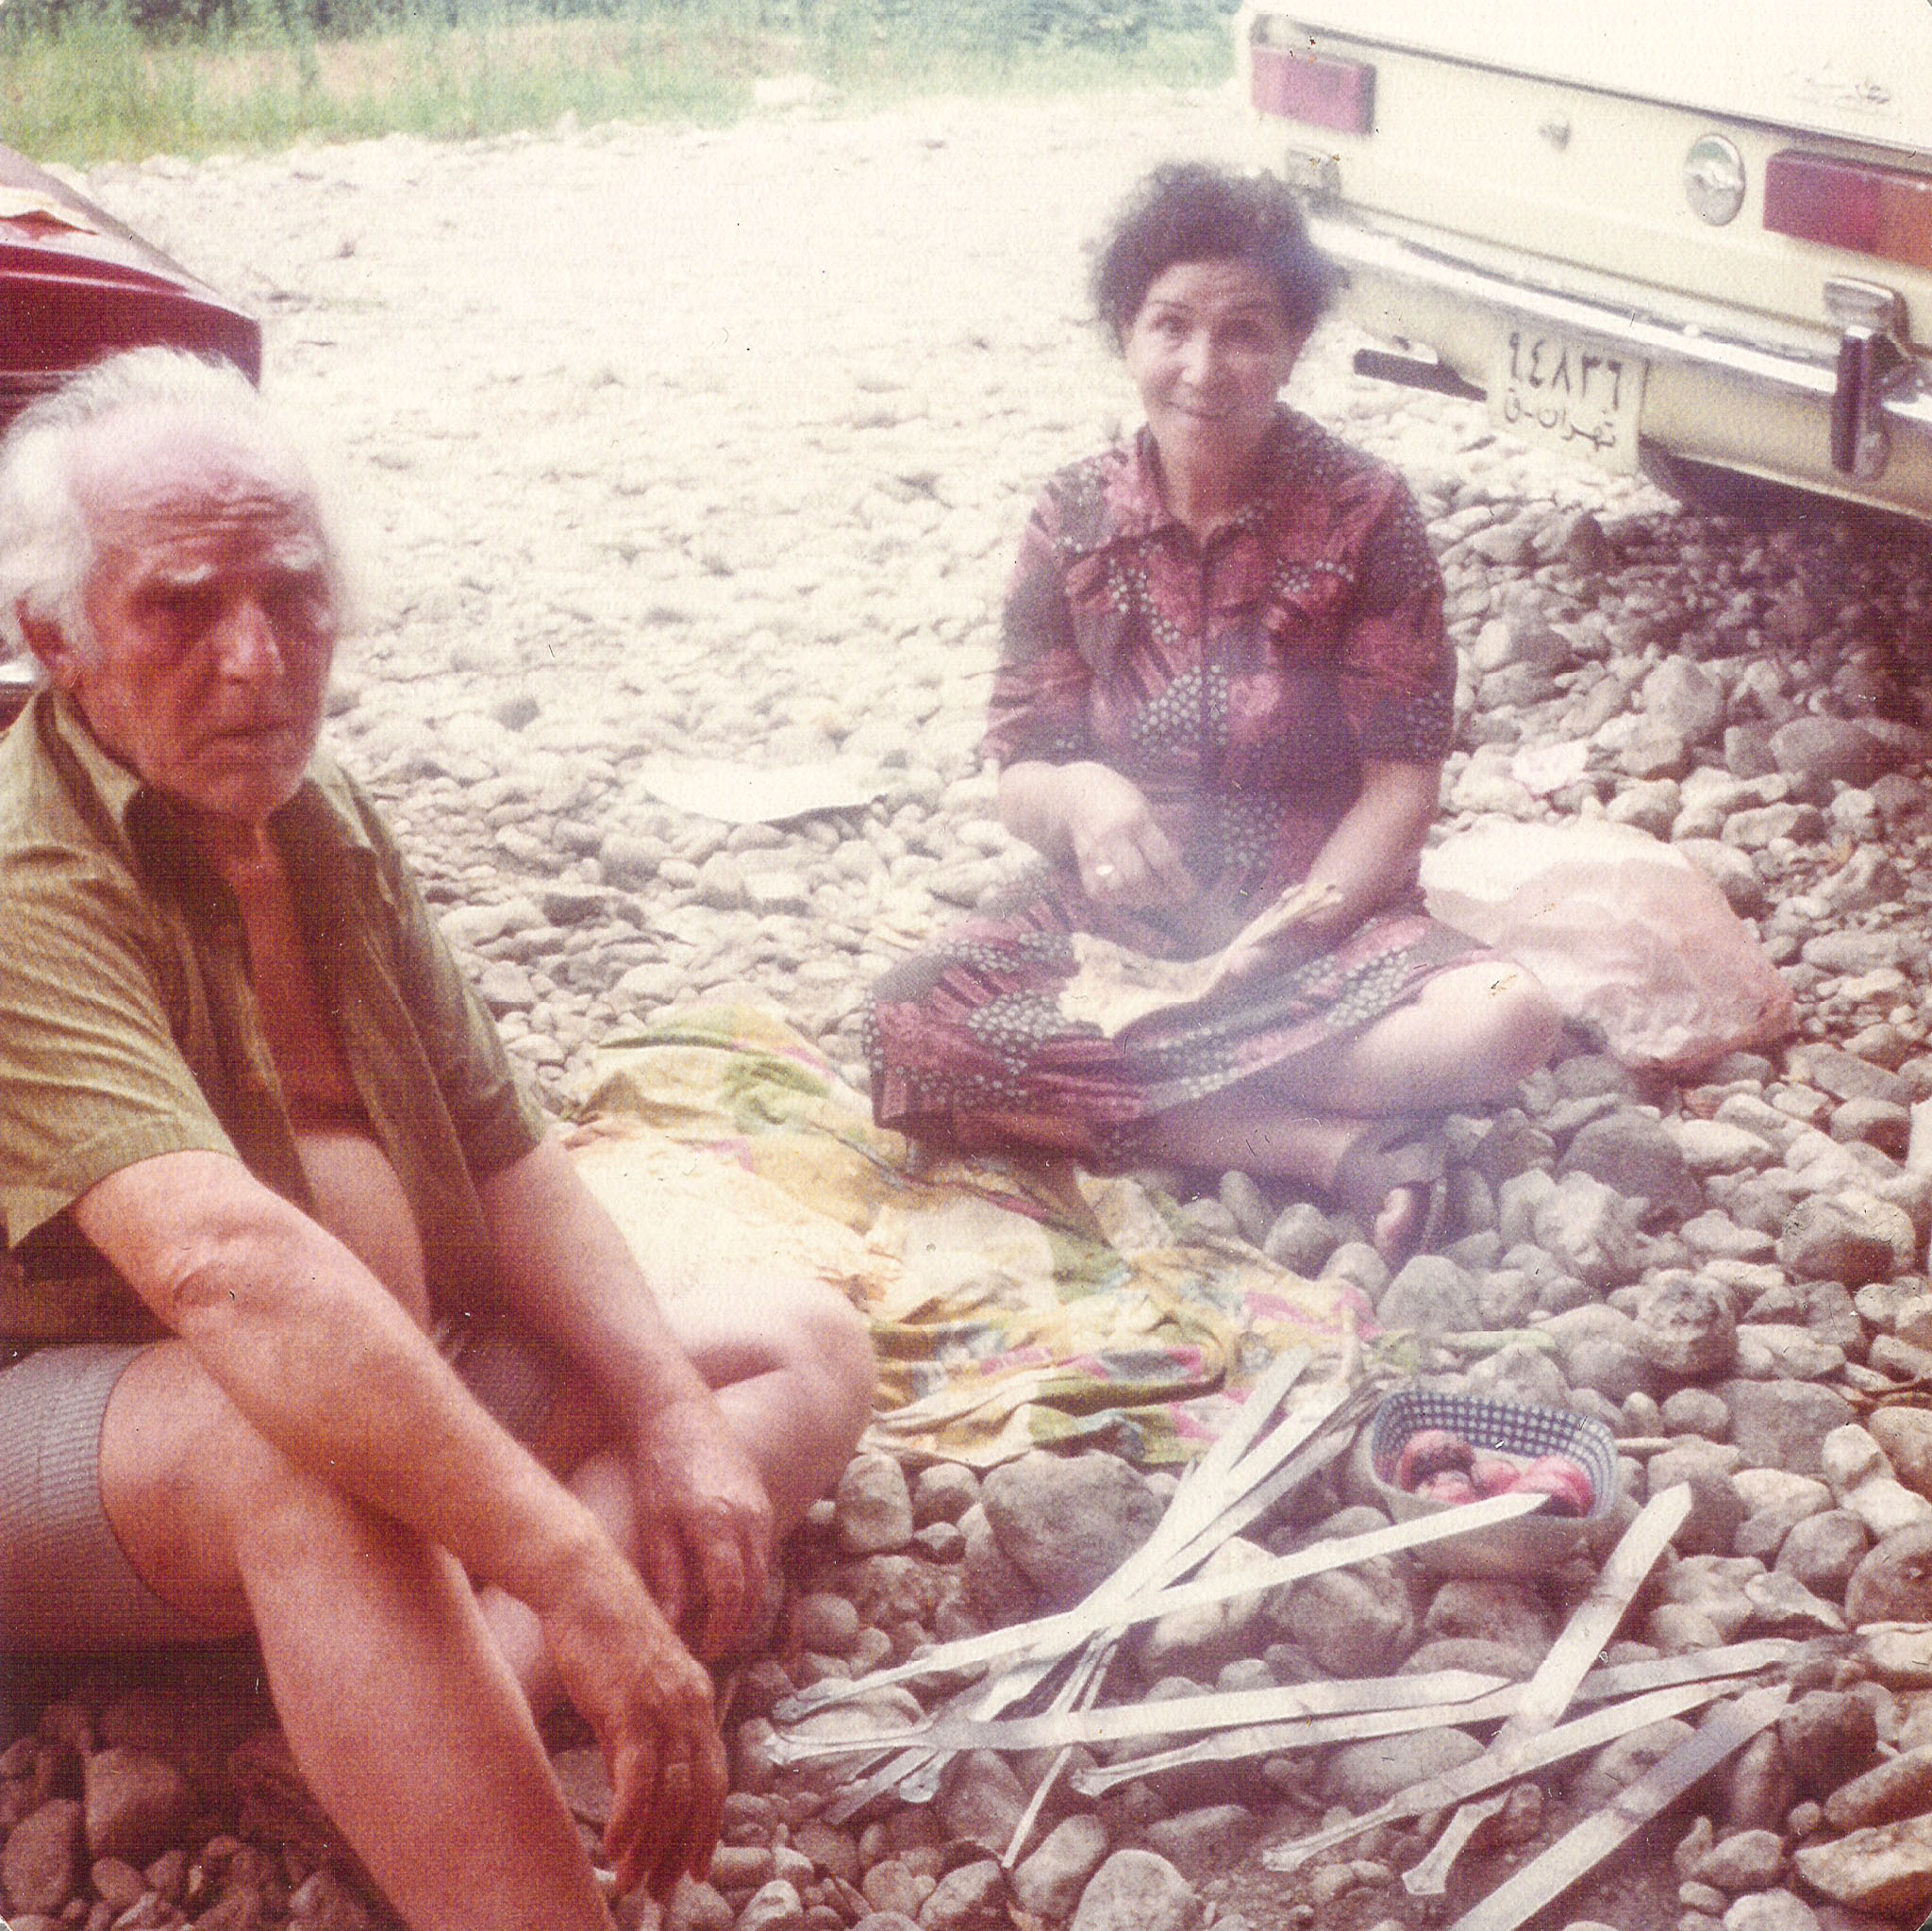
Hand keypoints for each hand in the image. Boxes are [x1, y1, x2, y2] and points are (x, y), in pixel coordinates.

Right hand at [539, 1545, 726, 1900]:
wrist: (583, 1585)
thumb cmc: (600, 1634)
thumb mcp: (629, 1690)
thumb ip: (638, 1736)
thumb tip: (633, 1787)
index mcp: (696, 1697)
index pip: (713, 1776)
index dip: (706, 1826)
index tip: (693, 1866)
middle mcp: (691, 1703)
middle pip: (701, 1793)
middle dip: (683, 1847)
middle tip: (665, 1889)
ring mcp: (665, 1705)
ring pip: (671, 1794)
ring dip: (652, 1846)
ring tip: (633, 1882)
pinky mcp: (632, 1707)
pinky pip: (638, 1779)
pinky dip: (629, 1820)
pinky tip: (613, 1848)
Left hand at [630, 1393, 774, 1659]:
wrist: (681, 1414)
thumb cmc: (660, 1468)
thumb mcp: (656, 1524)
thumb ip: (668, 1576)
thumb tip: (671, 1627)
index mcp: (718, 1525)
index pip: (731, 1594)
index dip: (722, 1629)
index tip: (707, 1650)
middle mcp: (749, 1518)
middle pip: (755, 1588)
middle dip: (739, 1624)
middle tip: (715, 1648)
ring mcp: (761, 1507)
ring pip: (764, 1571)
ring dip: (748, 1603)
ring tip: (722, 1626)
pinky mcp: (762, 1500)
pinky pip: (765, 1550)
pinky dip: (753, 1576)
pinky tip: (731, 1589)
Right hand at [1057, 764, 1196, 912]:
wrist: (1073, 793)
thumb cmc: (1117, 799)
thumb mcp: (1143, 807)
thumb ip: (1156, 836)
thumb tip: (1174, 870)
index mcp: (1136, 819)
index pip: (1161, 858)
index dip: (1178, 880)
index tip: (1189, 893)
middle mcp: (1115, 836)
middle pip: (1139, 877)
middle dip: (1158, 894)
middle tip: (1168, 897)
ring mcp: (1095, 850)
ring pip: (1118, 888)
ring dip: (1137, 899)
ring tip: (1148, 896)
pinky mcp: (1082, 861)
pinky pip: (1098, 890)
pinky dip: (1114, 898)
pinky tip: (1124, 894)